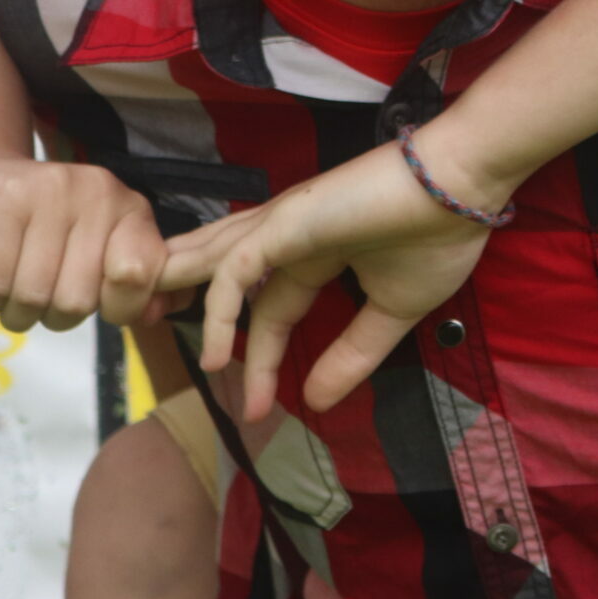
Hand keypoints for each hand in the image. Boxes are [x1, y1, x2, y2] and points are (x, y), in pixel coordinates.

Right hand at [0, 154, 169, 332]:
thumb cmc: (42, 236)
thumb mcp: (95, 257)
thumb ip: (135, 288)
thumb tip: (154, 316)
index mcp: (131, 209)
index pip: (142, 273)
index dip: (119, 308)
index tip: (99, 302)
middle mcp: (98, 191)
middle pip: (79, 300)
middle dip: (55, 315)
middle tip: (45, 292)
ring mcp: (50, 189)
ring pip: (35, 296)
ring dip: (18, 311)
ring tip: (16, 286)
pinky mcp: (0, 199)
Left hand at [158, 136, 494, 419]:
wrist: (462, 187)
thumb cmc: (439, 238)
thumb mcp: (393, 311)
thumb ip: (353, 354)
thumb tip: (316, 403)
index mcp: (317, 251)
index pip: (270, 310)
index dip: (258, 359)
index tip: (257, 411)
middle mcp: (292, 236)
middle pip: (224, 276)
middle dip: (184, 302)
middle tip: (142, 331)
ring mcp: (285, 225)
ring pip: (214, 260)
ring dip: (175, 288)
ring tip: (135, 320)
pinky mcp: (287, 223)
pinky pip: (238, 272)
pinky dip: (220, 311)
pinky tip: (214, 355)